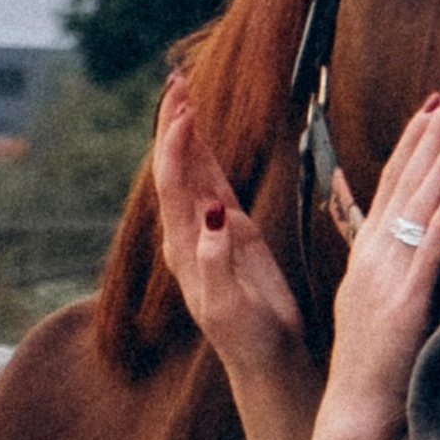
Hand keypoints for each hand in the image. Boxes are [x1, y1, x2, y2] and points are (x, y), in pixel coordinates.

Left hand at [154, 74, 305, 375]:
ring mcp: (209, 228)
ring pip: (193, 169)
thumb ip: (216, 262)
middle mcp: (189, 232)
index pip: (173, 186)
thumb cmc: (247, 338)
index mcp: (183, 248)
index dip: (176, 147)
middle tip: (177, 82)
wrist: (266, 357)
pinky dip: (206, 152)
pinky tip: (201, 129)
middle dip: (174, 125)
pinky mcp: (232, 229)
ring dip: (186, 131)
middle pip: (175, 168)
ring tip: (183, 92)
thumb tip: (212, 216)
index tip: (185, 113)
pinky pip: (214, 181)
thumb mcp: (229, 307)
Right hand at [324, 92, 439, 423]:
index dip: (413, 142)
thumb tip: (416, 227)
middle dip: (428, 135)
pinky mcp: (404, 306)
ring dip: (437, 166)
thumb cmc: (373, 357)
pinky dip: (439, 224)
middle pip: (402, 183)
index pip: (391, 182)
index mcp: (369, 253)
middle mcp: (375, 257)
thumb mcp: (375, 295)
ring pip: (414, 210)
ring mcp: (387, 279)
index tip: (433, 106)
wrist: (356, 406)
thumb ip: (392, 259)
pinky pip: (424, 257)